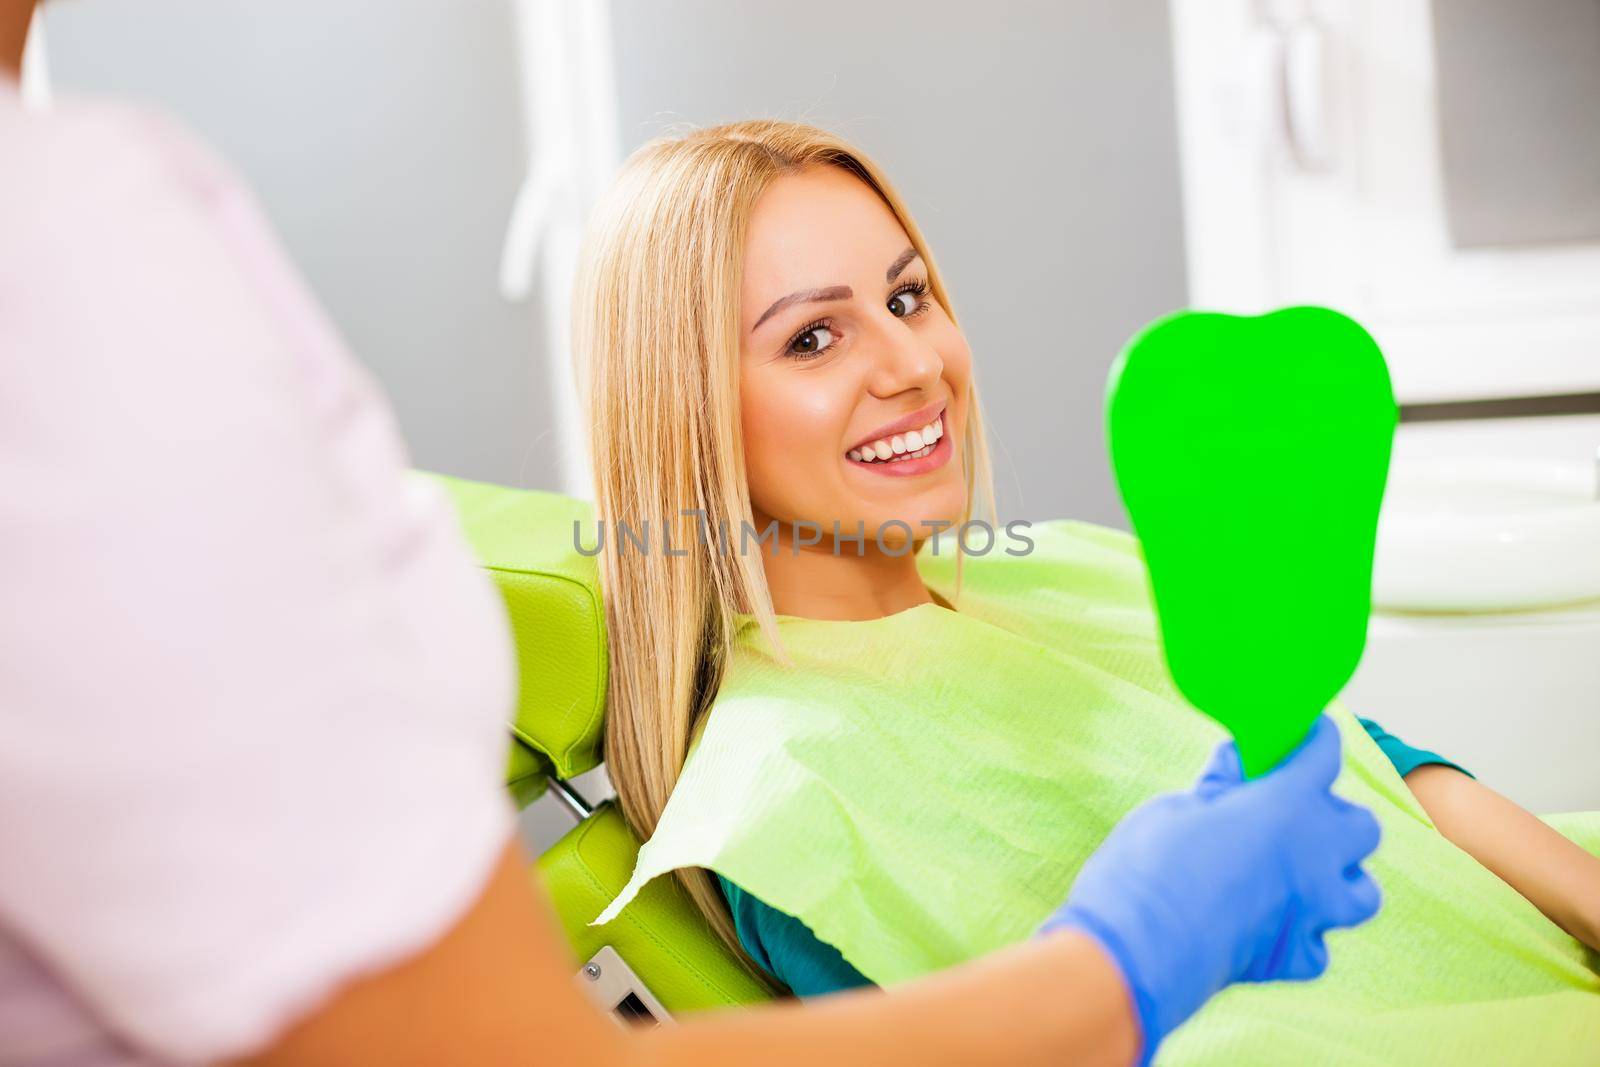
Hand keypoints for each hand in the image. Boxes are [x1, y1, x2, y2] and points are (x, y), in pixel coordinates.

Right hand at [1037, 715, 1380, 1065]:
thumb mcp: (1179, 809)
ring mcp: (1311, 911)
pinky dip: (1302, 936)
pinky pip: (1319, 946)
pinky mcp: (1293, 958)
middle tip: (1297, 815)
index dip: (1316, 738)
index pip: (1324, 753)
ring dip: (1341, 880)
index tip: (1308, 732)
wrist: (1138, 949)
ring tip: (1304, 876)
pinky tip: (1271, 927)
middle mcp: (1315, 856)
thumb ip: (1221, 788)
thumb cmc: (1149, 865)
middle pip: (1362, 826)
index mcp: (1287, 804)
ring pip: (1363, 894)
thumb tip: (1238, 765)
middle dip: (1336, 817)